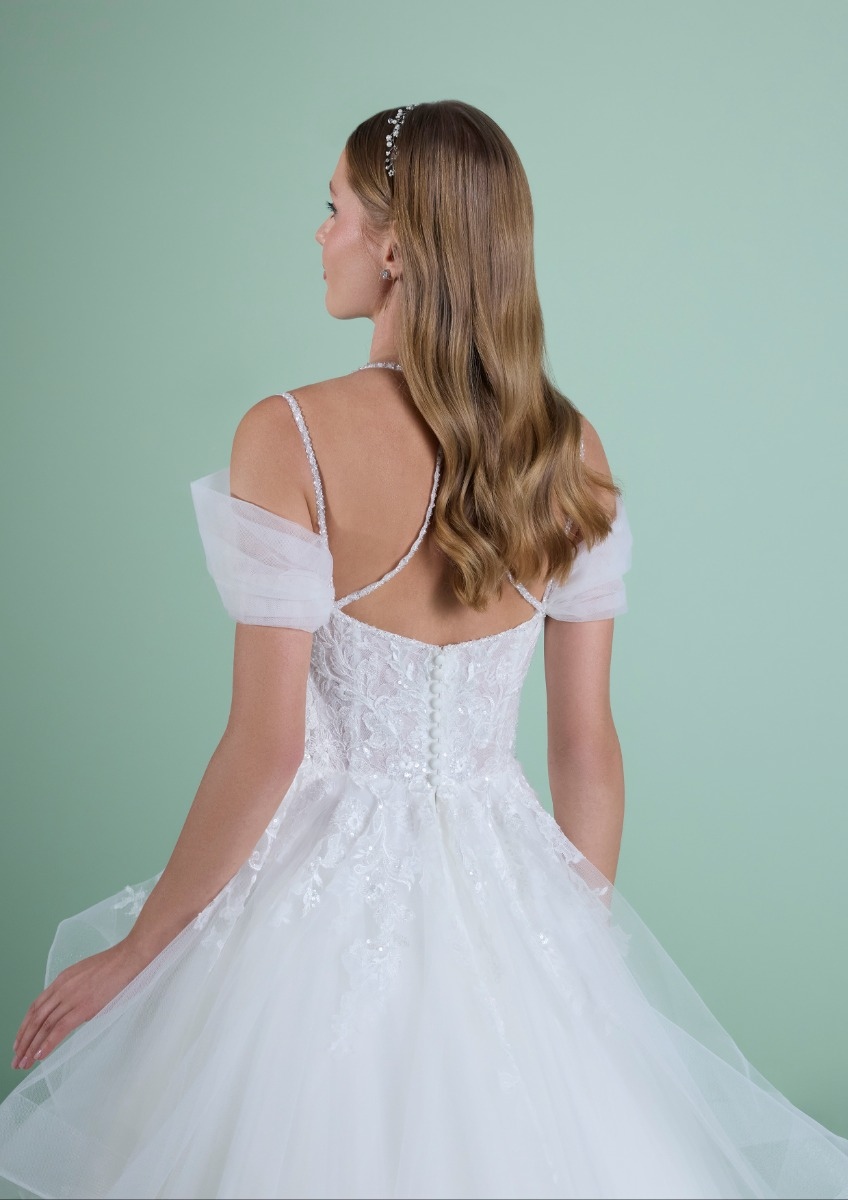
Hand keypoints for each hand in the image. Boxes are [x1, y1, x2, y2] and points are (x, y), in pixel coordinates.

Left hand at [11, 941, 146, 1069]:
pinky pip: (59, 1029)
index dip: (25, 1026)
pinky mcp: (83, 1008)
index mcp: (61, 980)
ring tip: (23, 1063)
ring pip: (44, 1026)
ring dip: (31, 1047)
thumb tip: (71, 1010)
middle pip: (35, 1019)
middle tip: (16, 1059)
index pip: (35, 1007)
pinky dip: (47, 1043)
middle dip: (23, 1041)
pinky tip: (39, 1056)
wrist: (129, 958)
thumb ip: (74, 991)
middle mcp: (61, 989)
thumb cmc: (114, 966)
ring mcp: (71, 999)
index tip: (19, 1042)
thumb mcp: (85, 975)